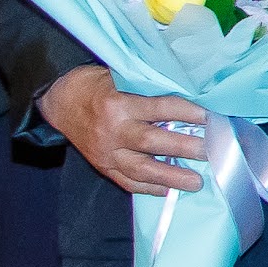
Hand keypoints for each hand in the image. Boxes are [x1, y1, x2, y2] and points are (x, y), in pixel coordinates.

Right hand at [41, 66, 211, 196]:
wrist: (58, 103)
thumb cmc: (93, 85)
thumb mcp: (117, 75)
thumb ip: (146, 86)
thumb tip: (187, 92)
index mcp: (119, 104)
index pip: (159, 109)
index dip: (186, 113)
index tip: (209, 117)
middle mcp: (112, 130)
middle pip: (151, 142)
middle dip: (183, 148)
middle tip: (209, 151)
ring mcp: (106, 152)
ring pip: (140, 169)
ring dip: (170, 177)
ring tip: (195, 182)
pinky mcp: (102, 165)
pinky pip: (126, 181)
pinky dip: (148, 188)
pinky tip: (167, 190)